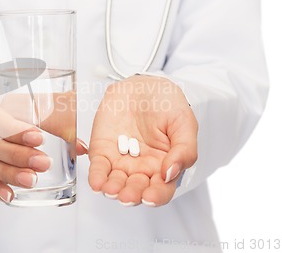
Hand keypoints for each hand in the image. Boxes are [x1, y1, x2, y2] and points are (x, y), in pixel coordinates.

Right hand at [0, 87, 86, 203]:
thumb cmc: (1, 103)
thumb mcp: (20, 100)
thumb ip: (53, 119)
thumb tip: (82, 147)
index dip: (14, 129)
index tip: (39, 137)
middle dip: (15, 155)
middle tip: (43, 163)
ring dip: (7, 173)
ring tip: (31, 180)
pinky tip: (10, 195)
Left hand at [88, 75, 197, 206]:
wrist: (144, 85)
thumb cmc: (168, 105)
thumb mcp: (184, 124)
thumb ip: (184, 150)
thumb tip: (170, 173)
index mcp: (164, 167)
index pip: (161, 189)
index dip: (157, 196)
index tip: (151, 196)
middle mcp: (141, 168)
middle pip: (136, 190)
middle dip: (131, 195)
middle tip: (127, 196)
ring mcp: (121, 160)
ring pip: (116, 182)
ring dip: (112, 189)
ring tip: (111, 189)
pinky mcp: (103, 150)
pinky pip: (99, 166)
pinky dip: (97, 175)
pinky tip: (97, 182)